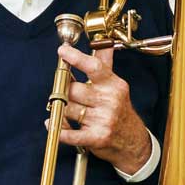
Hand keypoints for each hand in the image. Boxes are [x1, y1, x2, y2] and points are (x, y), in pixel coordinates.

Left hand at [56, 43, 152, 172]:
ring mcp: (103, 119)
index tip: (63, 51)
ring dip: (61, 111)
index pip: (94, 67)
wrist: (133, 142)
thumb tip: (103, 42)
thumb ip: (105, 64)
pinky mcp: (96, 137)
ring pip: (67, 109)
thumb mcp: (116, 86)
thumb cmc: (120, 112)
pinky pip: (69, 133)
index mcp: (113, 85)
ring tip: (67, 112)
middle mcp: (109, 101)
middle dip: (64, 91)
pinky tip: (52, 124)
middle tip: (64, 92)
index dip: (76, 58)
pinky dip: (58, 129)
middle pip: (73, 89)